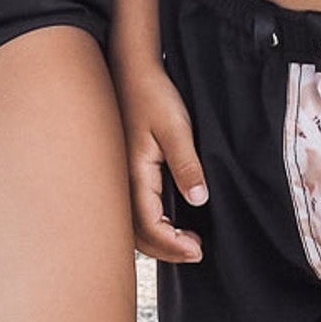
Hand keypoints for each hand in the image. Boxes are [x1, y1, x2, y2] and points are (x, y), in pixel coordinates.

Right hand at [112, 58, 208, 262]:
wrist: (132, 70)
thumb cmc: (152, 95)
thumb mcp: (176, 128)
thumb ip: (186, 165)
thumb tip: (198, 199)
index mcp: (134, 174)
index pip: (150, 226)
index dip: (174, 244)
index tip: (198, 249)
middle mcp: (123, 180)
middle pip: (138, 233)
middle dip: (166, 249)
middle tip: (195, 251)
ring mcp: (122, 176)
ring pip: (133, 223)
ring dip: (158, 238)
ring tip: (184, 240)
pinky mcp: (127, 169)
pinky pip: (134, 208)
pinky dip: (150, 223)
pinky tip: (168, 218)